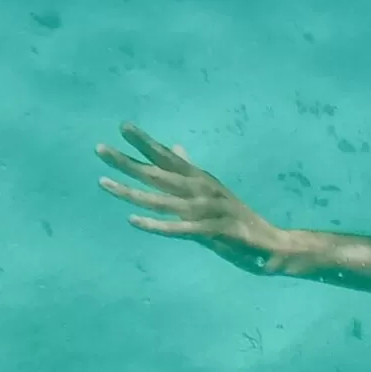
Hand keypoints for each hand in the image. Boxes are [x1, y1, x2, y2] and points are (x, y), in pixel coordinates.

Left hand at [95, 124, 288, 271]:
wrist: (271, 245)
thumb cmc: (238, 219)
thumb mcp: (214, 190)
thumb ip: (190, 170)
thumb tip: (173, 147)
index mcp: (200, 179)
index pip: (167, 156)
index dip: (145, 142)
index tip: (122, 126)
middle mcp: (200, 190)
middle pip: (157, 173)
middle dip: (127, 161)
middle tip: (99, 148)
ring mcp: (205, 211)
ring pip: (160, 200)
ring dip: (130, 192)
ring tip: (103, 183)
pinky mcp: (211, 233)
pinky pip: (177, 229)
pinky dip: (156, 225)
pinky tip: (134, 221)